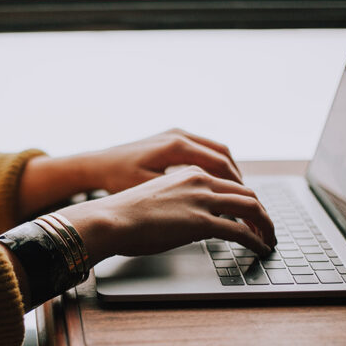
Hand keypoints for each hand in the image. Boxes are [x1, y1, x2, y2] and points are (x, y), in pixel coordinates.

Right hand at [57, 165, 275, 265]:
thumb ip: (180, 204)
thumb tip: (191, 223)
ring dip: (266, 225)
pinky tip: (260, 249)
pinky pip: (241, 231)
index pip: (229, 183)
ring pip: (251, 208)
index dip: (246, 200)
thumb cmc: (124, 214)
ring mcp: (202, 200)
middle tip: (267, 229)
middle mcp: (200, 181)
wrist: (110, 219)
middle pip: (247, 193)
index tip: (251, 215)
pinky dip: (256, 240)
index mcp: (189, 173)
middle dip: (262, 213)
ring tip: (269, 240)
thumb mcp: (158, 200)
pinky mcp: (201, 222)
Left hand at [80, 128, 242, 193]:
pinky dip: (215, 166)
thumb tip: (211, 210)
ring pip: (216, 151)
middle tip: (249, 202)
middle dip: (238, 180)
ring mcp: (176, 134)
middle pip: (223, 155)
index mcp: (176, 146)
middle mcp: (179, 135)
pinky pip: (204, 150)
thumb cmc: (118, 179)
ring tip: (237, 194)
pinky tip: (217, 184)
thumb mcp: (149, 191)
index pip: (220, 165)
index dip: (236, 186)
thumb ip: (181, 197)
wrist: (97, 165)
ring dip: (229, 172)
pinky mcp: (172, 138)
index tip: (246, 204)